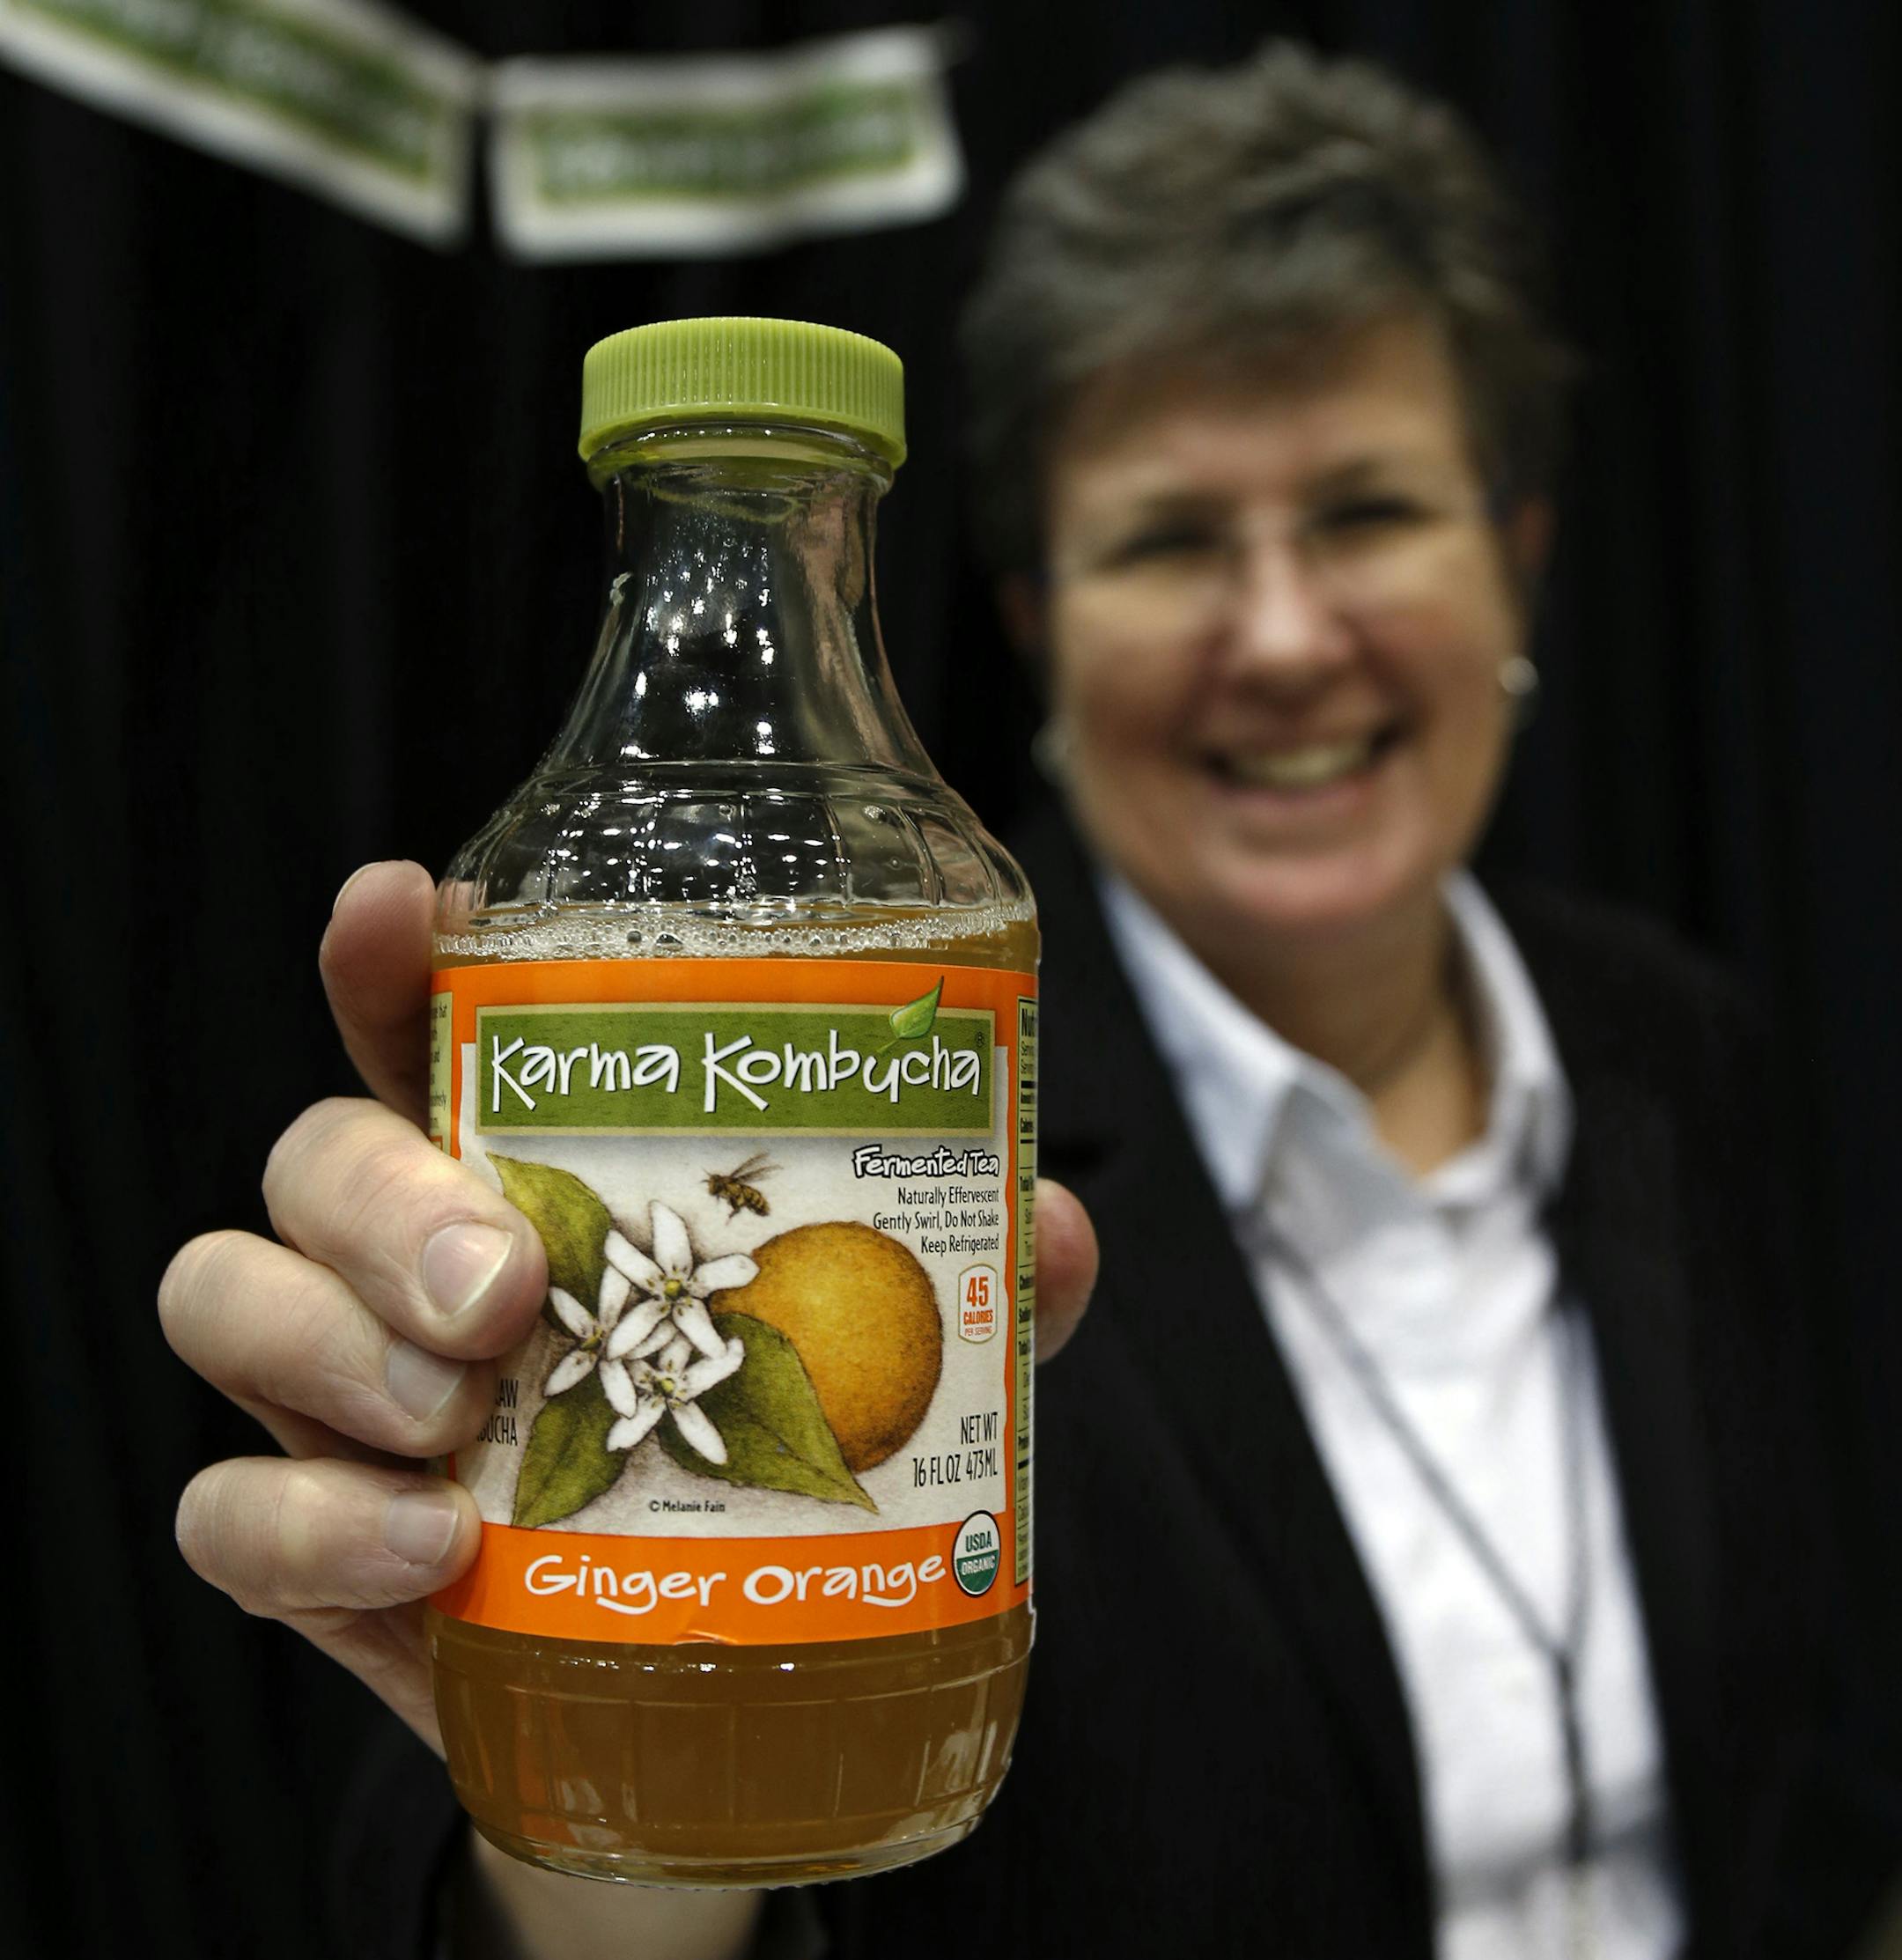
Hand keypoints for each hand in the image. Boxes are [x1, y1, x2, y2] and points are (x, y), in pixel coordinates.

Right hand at [161, 860, 1098, 1753]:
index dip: (394, 953)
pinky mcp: (311, 1541)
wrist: (705, 1676)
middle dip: (387, 1196)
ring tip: (459, 1411)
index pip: (428, 1025)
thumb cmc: (770, 1462)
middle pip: (315, 1152)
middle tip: (508, 1283)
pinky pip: (228, 1512)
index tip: (404, 900)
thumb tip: (1055, 1233)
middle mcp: (407, 1257)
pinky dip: (312, 1524)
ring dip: (333, 1342)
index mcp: (531, 1168)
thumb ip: (970, 1287)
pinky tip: (432, 1546)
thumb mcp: (889, 1361)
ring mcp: (341, 1395)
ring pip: (230, 1294)